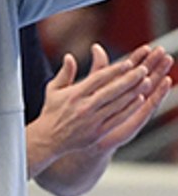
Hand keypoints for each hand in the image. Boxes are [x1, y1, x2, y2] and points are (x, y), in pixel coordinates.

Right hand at [36, 44, 161, 157]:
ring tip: (147, 82)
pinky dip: (130, 108)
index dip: (115, 70)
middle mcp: (84, 106)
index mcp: (74, 94)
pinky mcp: (98, 132)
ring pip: (118, 103)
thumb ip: (64, 73)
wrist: (48, 139)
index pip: (99, 78)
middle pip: (112, 90)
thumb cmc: (52, 112)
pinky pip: (118, 118)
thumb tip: (69, 56)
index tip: (129, 63)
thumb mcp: (53, 90)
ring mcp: (92, 120)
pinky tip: (140, 100)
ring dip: (135, 92)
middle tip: (144, 69)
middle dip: (130, 78)